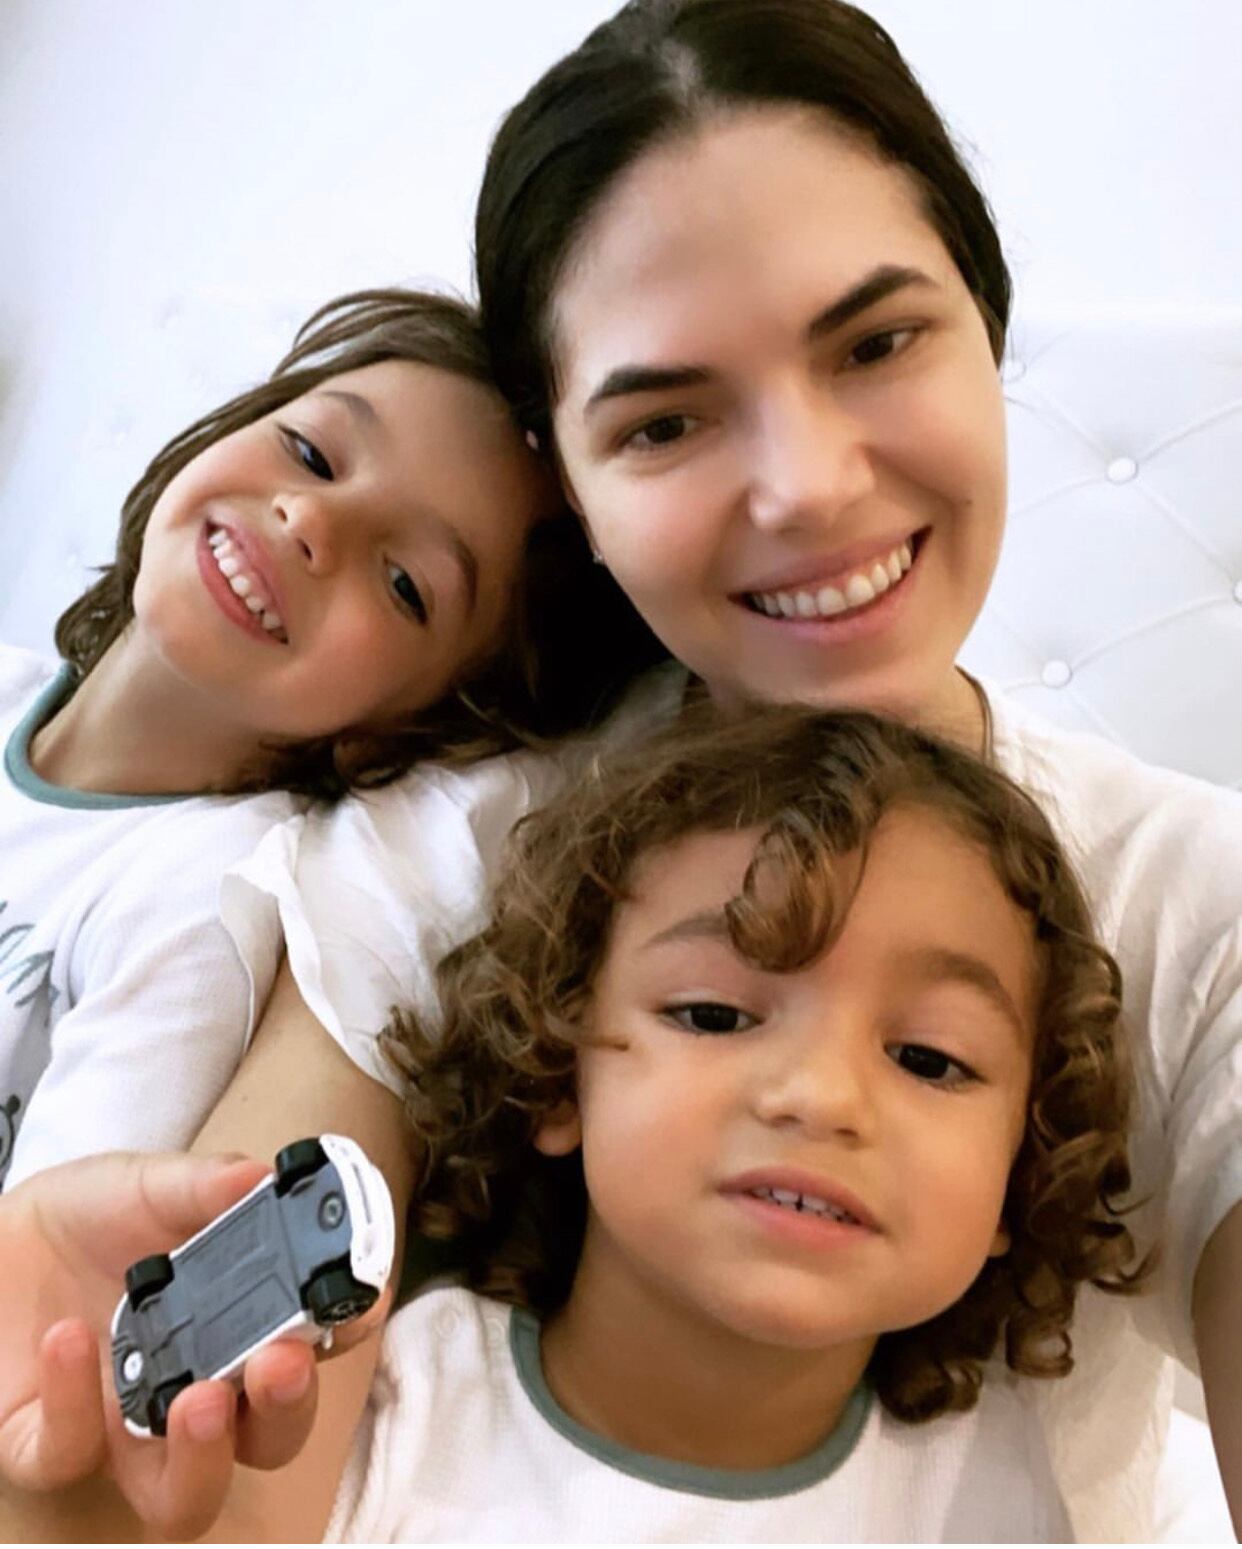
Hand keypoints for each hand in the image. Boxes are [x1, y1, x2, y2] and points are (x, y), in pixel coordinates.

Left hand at [0, 1150, 385, 1538]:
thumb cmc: (88, 1216)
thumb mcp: (149, 1183)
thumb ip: (205, 1183)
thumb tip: (263, 1176)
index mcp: (244, 1321)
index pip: (320, 1341)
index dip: (351, 1327)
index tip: (360, 1300)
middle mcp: (201, 1386)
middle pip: (271, 1436)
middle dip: (287, 1408)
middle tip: (282, 1362)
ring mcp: (127, 1428)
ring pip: (184, 1495)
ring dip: (204, 1458)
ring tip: (198, 1399)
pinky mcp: (48, 1444)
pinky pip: (66, 1453)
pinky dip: (74, 1400)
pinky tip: (72, 1337)